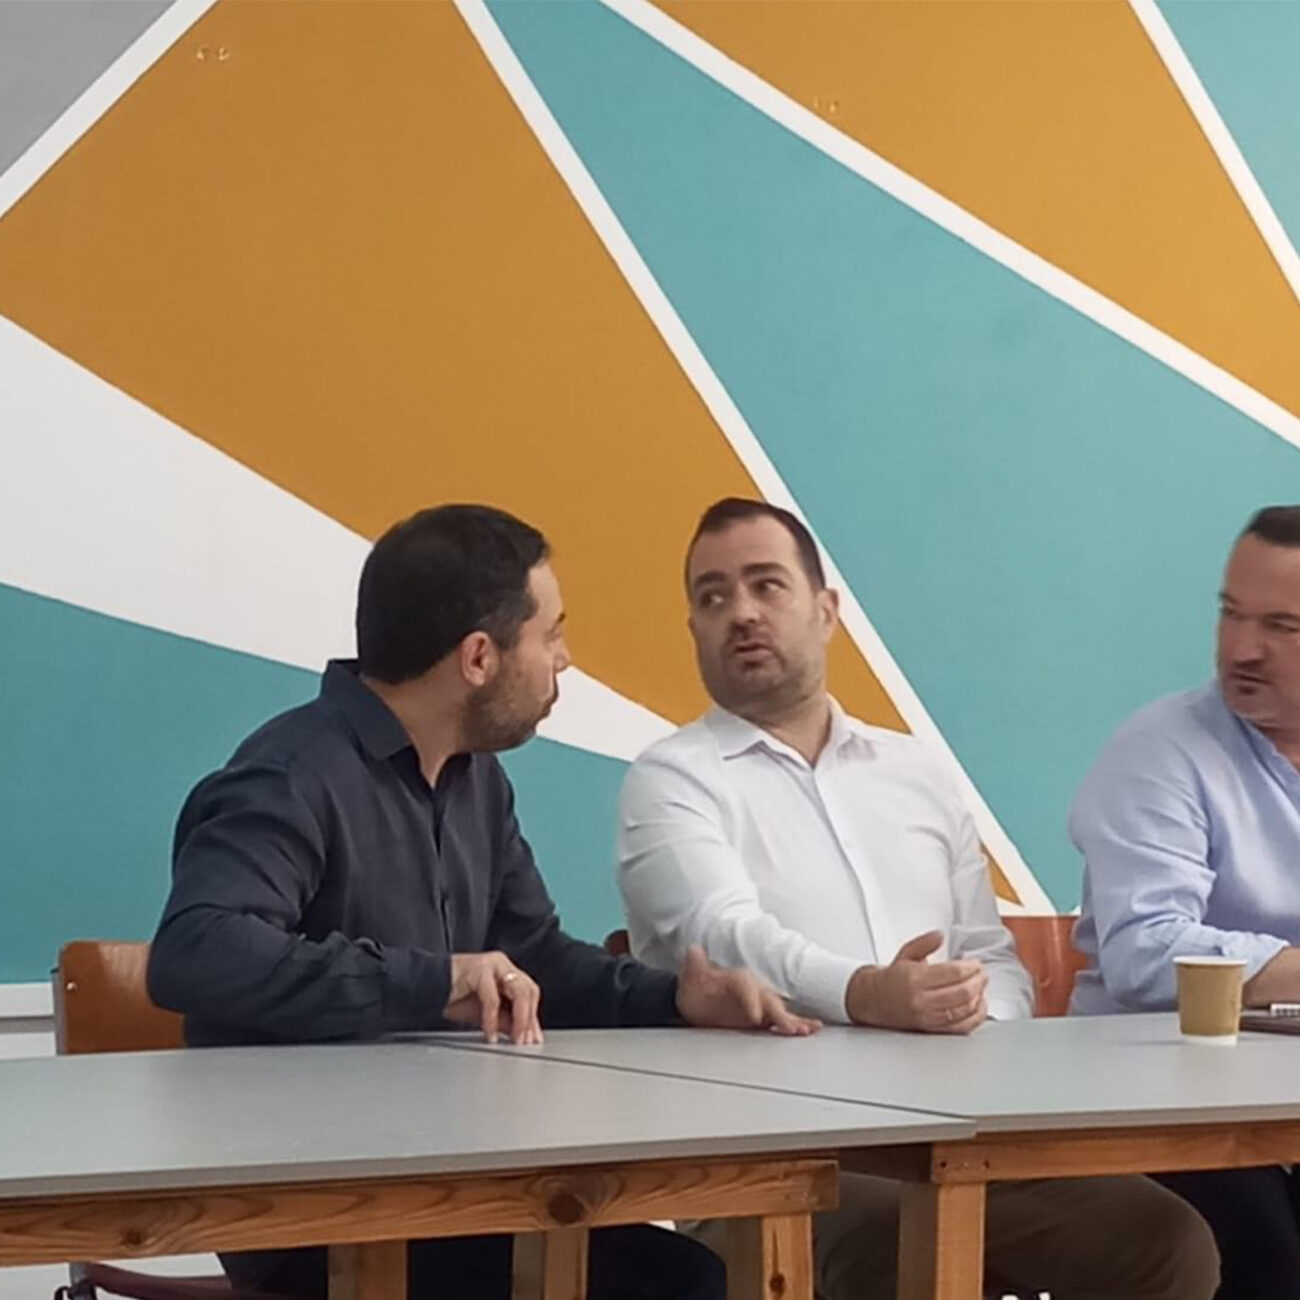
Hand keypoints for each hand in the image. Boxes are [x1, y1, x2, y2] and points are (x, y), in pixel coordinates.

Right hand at [443, 951, 542, 1044]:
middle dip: (529, 1018)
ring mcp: (491, 964)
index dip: (532, 1017)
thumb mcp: (483, 1013)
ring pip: (518, 990)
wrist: (425, 987)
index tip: (533, 1039)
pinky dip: (493, 1019)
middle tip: (525, 1041)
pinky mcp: (477, 969)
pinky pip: (492, 998)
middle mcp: (501, 964)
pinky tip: (491, 1035)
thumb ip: (503, 1020)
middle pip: (528, 990)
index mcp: (505, 971)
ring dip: (520, 1018)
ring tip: (515, 1038)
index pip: (529, 992)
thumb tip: (521, 1034)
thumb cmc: (452, 997)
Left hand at [674, 945, 819, 1035]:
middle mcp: (751, 990)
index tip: (754, 1016)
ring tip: (806, 1029)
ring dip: (793, 1020)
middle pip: (768, 999)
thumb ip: (694, 964)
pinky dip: (795, 1026)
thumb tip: (693, 951)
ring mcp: (757, 1004)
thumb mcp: (690, 976)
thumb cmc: (695, 988)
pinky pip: (780, 1021)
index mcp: (736, 978)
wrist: (696, 1000)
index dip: (751, 1000)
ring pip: (779, 1010)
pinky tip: (808, 1030)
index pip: (746, 985)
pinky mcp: (761, 1018)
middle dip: (779, 1013)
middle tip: (788, 1027)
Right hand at [846, 930, 987, 1033]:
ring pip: (964, 1010)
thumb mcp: (906, 953)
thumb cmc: (892, 979)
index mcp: (915, 979)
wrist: (874, 1001)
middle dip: (979, 981)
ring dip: (979, 996)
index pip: (953, 973)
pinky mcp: (933, 1030)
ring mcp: (928, 1017)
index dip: (971, 968)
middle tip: (983, 973)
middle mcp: (921, 1000)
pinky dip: (976, 1017)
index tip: (976, 964)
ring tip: (982, 986)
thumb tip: (940, 936)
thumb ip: (925, 942)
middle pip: (963, 992)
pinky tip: (979, 1005)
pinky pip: (962, 1027)